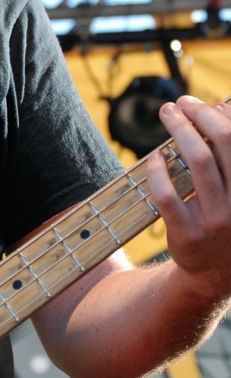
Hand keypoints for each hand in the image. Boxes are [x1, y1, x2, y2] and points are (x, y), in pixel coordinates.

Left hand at [147, 95, 230, 302]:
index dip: (222, 115)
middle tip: (180, 103)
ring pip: (198, 162)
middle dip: (199, 115)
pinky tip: (155, 156)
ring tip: (167, 115)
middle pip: (222, 144)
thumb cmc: (225, 219)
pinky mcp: (187, 235)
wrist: (213, 274)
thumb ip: (228, 158)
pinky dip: (158, 170)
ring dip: (179, 130)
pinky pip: (167, 195)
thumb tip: (219, 110)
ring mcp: (216, 222)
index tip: (203, 103)